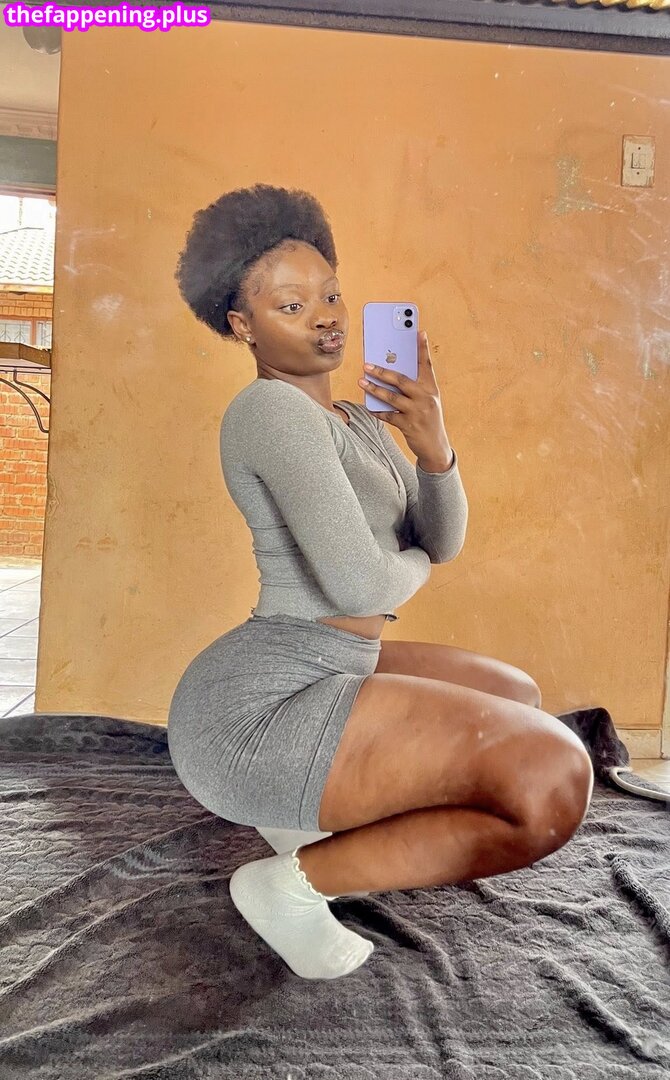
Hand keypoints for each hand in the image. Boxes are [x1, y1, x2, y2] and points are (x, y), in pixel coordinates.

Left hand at [359, 329, 452, 466]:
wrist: (436, 446)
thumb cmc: (427, 418)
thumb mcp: (427, 400)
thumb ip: (414, 386)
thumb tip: (391, 371)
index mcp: (431, 388)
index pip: (426, 364)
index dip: (422, 348)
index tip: (418, 331)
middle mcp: (426, 398)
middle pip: (401, 380)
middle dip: (382, 371)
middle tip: (366, 364)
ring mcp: (417, 412)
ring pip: (392, 397)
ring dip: (374, 389)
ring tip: (361, 381)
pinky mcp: (409, 425)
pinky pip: (388, 416)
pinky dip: (377, 410)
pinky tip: (369, 406)